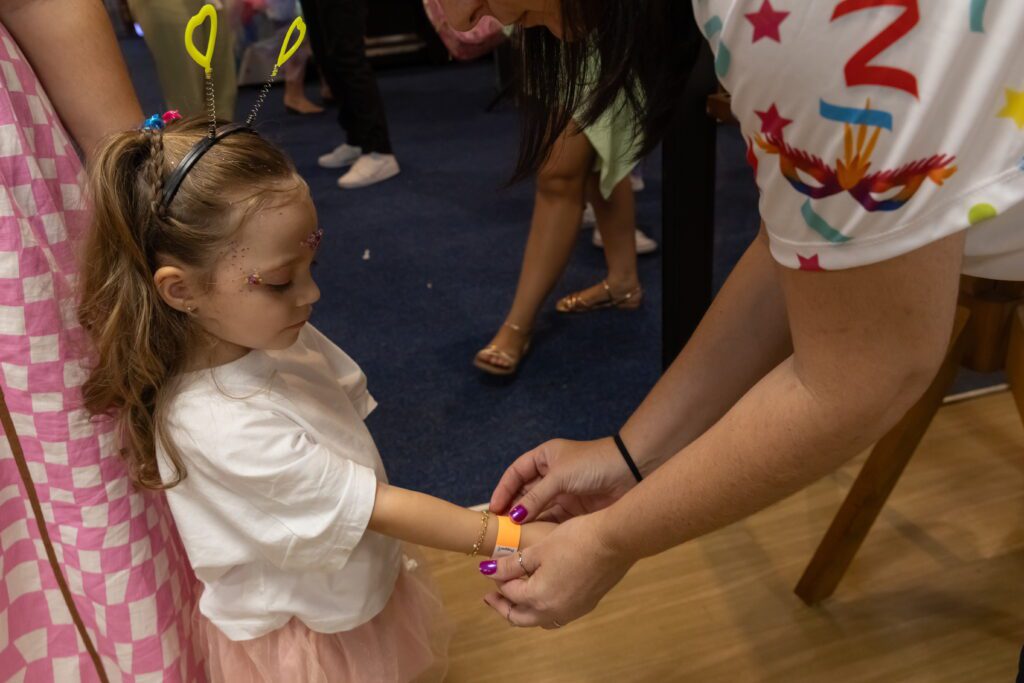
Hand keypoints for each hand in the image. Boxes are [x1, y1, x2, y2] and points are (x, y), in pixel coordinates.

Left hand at [480, 513, 632, 628]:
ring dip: (523, 611)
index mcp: (538, 598)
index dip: (497, 579)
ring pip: (539, 620)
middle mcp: (555, 611)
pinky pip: (557, 615)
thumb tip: (487, 570)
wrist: (615, 541)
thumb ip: (511, 564)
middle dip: (503, 607)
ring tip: (515, 596)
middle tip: (490, 596)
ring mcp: (572, 611)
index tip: (490, 568)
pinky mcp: (586, 605)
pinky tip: (543, 592)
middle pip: (520, 618)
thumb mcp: (538, 550)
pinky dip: (543, 608)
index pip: (509, 593)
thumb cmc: (575, 540)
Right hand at [490, 437, 636, 523]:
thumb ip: (535, 497)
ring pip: (537, 508)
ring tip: (511, 537)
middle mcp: (551, 474)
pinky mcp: (574, 508)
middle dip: (512, 508)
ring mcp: (562, 492)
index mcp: (544, 457)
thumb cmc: (593, 464)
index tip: (493, 508)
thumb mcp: (559, 477)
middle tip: (498, 527)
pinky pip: (552, 519)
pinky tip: (531, 539)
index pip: (516, 473)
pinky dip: (542, 528)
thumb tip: (514, 517)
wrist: (630, 471)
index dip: (503, 489)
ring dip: (526, 521)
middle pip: (524, 493)